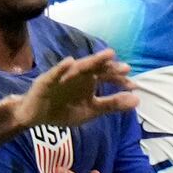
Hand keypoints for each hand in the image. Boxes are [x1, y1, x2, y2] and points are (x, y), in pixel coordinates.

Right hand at [17, 49, 137, 127]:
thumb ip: (112, 105)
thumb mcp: (90, 110)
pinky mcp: (46, 80)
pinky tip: (69, 63)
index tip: (134, 85)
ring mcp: (62, 76)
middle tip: (125, 68)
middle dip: (110, 67)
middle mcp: (78, 75)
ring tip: (105, 56)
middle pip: (96, 68)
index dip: (120, 80)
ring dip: (91, 61)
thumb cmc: (63, 110)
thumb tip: (137, 99)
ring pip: (78, 67)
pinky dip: (61, 68)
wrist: (34, 117)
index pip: (107, 76)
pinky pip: (54, 73)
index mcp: (89, 81)